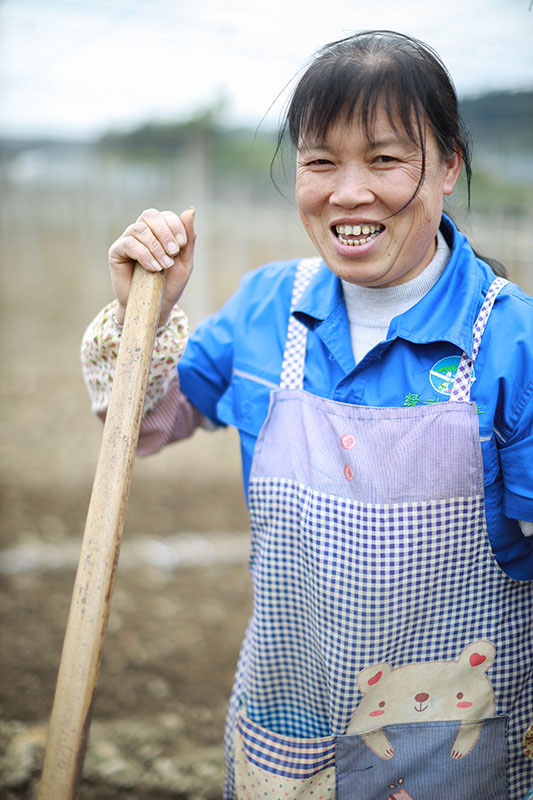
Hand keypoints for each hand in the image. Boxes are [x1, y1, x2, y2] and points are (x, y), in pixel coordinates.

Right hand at [108, 207, 195, 324]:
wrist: (155, 306)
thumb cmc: (170, 284)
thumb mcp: (185, 262)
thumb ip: (188, 238)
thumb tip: (189, 211)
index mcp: (159, 231)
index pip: (164, 215)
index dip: (174, 225)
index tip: (182, 244)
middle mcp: (142, 232)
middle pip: (149, 215)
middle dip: (165, 232)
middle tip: (174, 252)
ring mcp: (128, 240)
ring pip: (139, 229)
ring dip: (156, 247)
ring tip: (164, 265)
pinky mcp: (116, 252)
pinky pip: (128, 243)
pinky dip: (144, 255)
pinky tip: (153, 268)